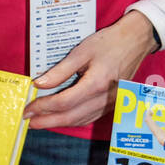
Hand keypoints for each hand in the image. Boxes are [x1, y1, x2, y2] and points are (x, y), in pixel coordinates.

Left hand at [24, 11, 158, 130]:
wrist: (136, 41)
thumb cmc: (109, 42)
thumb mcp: (81, 51)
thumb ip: (60, 70)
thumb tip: (40, 83)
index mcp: (96, 83)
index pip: (64, 102)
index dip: (43, 107)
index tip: (28, 108)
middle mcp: (105, 98)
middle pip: (71, 117)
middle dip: (47, 120)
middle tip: (29, 121)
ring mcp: (111, 103)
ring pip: (81, 120)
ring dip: (59, 123)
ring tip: (40, 121)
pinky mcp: (113, 104)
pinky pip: (90, 117)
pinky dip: (73, 120)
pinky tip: (62, 118)